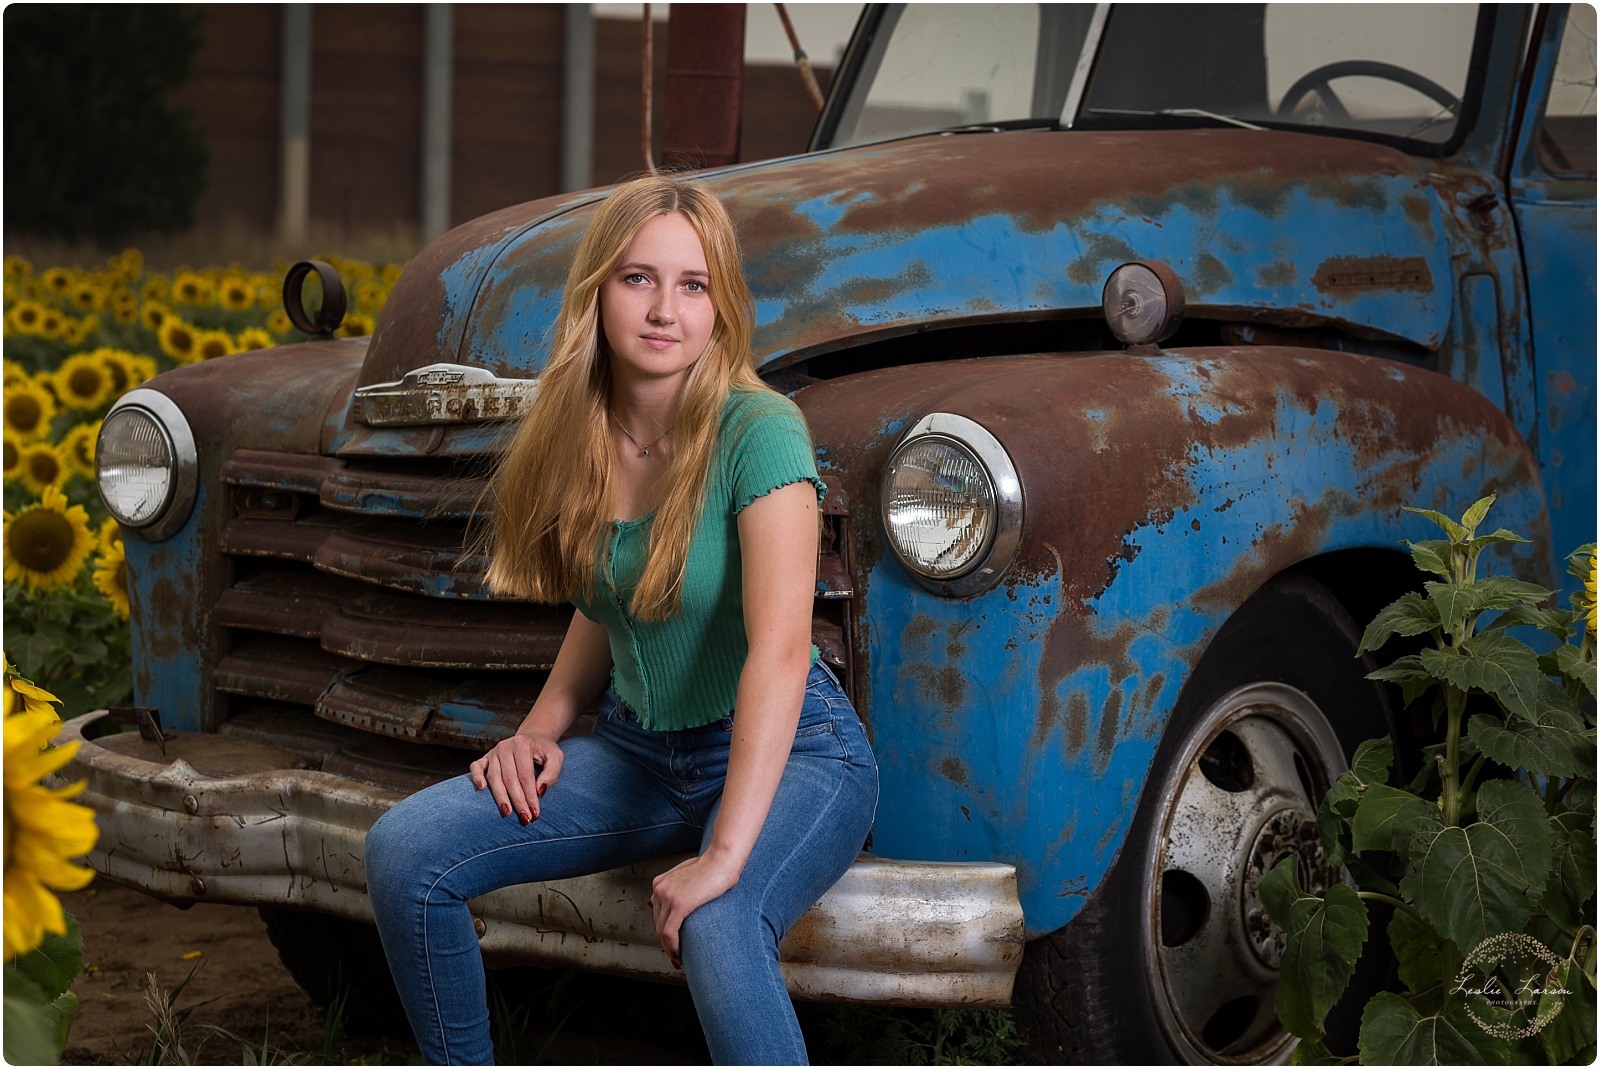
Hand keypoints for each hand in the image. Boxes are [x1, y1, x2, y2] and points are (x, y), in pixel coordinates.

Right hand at [469, 730, 563, 823]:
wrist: (532, 738)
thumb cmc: (544, 751)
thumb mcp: (556, 758)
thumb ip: (551, 773)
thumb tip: (540, 791)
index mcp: (523, 744)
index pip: (525, 775)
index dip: (530, 795)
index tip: (535, 812)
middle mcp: (506, 746)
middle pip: (509, 778)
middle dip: (517, 801)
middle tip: (525, 817)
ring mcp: (494, 752)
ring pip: (494, 777)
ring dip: (500, 797)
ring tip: (507, 813)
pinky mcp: (485, 757)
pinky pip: (476, 767)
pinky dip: (476, 777)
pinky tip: (482, 789)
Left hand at [650, 852, 740, 968]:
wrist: (722, 860)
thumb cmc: (711, 867)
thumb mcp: (686, 874)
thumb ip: (675, 886)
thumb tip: (662, 902)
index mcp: (659, 883)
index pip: (657, 914)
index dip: (662, 932)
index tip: (671, 944)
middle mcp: (659, 889)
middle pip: (657, 924)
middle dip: (665, 943)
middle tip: (675, 956)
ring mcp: (667, 896)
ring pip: (661, 931)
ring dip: (669, 949)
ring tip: (678, 959)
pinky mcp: (679, 904)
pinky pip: (669, 932)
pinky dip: (672, 946)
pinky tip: (679, 954)